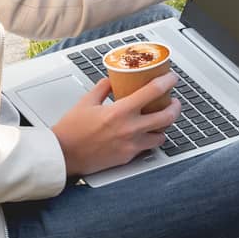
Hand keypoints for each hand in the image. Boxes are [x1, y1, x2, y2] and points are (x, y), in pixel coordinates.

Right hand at [52, 73, 181, 179]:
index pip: (153, 92)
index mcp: (120, 111)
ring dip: (164, 127)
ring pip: (161, 136)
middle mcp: (129, 129)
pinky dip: (149, 140)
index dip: (167, 82)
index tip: (171, 78)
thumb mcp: (86, 102)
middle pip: (166, 117)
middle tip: (174, 102)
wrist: (63, 155)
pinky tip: (145, 134)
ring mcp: (130, 145)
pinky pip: (146, 148)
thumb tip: (112, 80)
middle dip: (175, 107)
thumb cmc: (71, 130)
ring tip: (161, 120)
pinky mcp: (127, 158)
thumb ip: (103, 88)